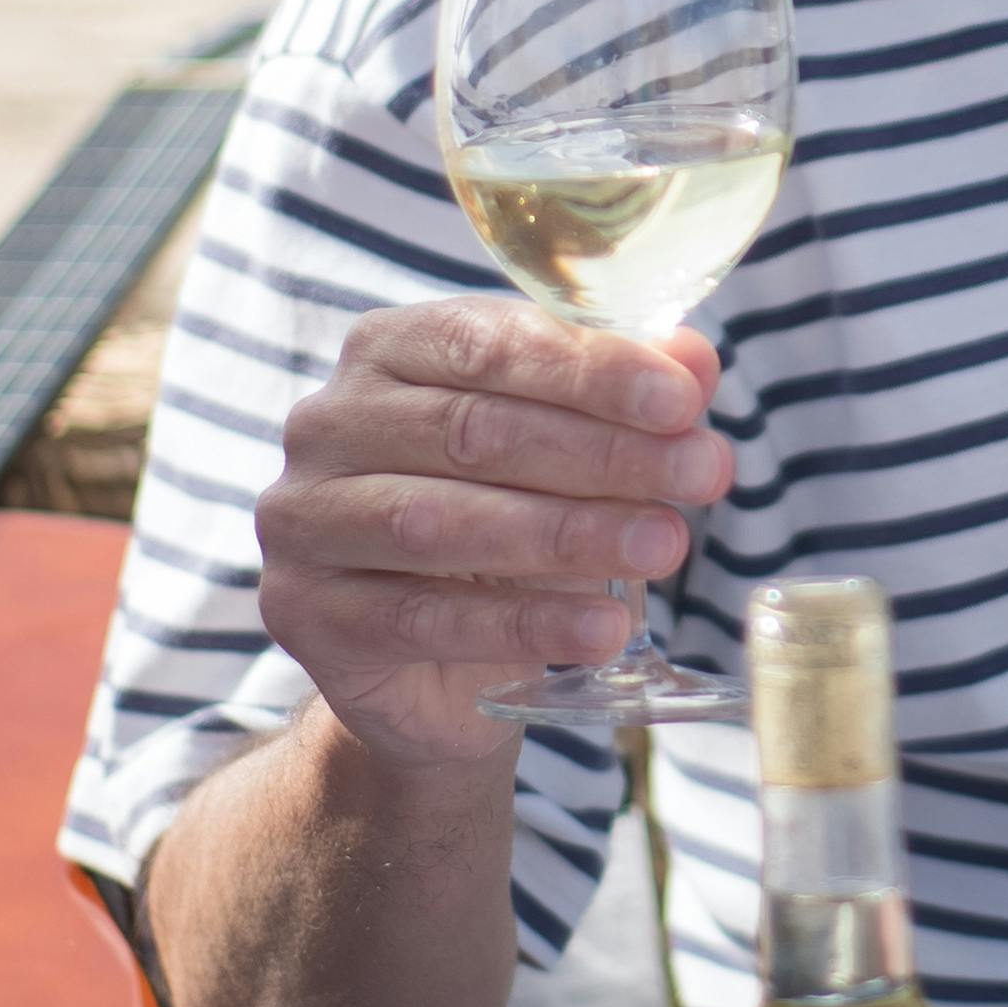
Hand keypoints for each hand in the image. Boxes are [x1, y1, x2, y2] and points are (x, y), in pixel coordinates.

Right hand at [255, 299, 732, 774]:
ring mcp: (303, 518)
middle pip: (472, 430)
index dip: (591, 371)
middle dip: (602, 454)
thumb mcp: (572, 453)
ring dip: (567, 535)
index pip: (488, 343)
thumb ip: (629, 399)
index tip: (685, 402)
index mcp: (387, 349)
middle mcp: (327, 422)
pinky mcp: (305, 612)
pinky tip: (602, 628)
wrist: (431, 663)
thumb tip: (696, 360)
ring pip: (443, 521)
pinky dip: (524, 623)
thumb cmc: (505, 525)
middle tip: (704, 475)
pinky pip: (424, 618)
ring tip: (665, 547)